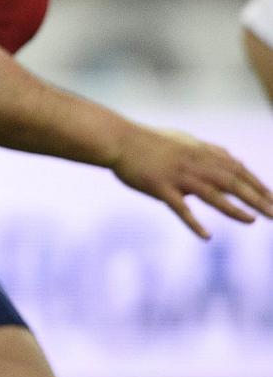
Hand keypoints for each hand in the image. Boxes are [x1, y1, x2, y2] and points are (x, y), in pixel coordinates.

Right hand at [111, 127, 272, 238]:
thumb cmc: (149, 141)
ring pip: (211, 194)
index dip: (258, 185)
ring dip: (234, 209)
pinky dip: (194, 222)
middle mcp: (194, 164)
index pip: (237, 170)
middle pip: (231, 182)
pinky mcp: (159, 187)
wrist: (118, 140)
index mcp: (200, 153)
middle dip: (257, 199)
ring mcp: (177, 176)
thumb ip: (210, 150)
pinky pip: (180, 208)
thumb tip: (234, 158)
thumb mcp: (185, 140)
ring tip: (253, 221)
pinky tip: (207, 236)